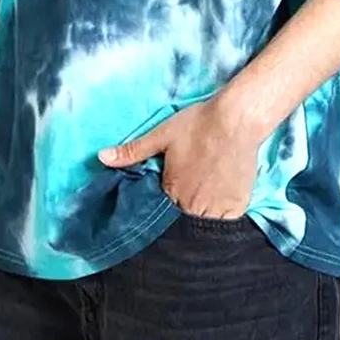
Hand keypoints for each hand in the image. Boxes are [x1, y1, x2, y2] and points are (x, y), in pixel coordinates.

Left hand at [97, 94, 260, 218]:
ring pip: (206, 220)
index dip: (169, 195)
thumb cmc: (198, 124)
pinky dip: (225, 211)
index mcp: (171, 191)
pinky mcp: (238, 206)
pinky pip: (227, 219)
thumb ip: (133, 151)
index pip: (164, 206)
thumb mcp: (162, 134)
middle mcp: (192, 206)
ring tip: (209, 185)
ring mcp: (217, 209)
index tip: (176, 182)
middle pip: (185, 215)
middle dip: (186, 204)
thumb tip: (101, 157)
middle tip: (195, 181)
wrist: (237, 119)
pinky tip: (224, 190)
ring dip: (205, 210)